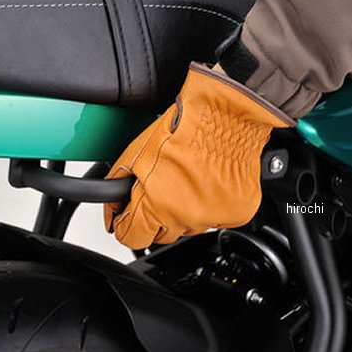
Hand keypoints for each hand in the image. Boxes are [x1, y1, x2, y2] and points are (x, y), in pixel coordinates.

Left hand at [103, 63, 294, 249]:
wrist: (224, 115)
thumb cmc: (183, 127)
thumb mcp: (135, 153)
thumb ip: (119, 186)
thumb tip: (114, 204)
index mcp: (156, 207)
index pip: (131, 237)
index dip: (125, 224)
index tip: (128, 216)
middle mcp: (185, 218)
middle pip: (161, 234)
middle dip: (156, 216)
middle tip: (162, 188)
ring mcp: (213, 217)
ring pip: (191, 225)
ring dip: (186, 209)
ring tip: (188, 178)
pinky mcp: (237, 212)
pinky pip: (218, 218)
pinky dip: (212, 204)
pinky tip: (209, 181)